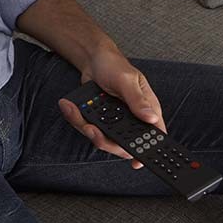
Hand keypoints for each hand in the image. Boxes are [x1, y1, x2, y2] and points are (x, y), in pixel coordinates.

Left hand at [57, 46, 165, 168]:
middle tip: (91, 129)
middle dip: (104, 139)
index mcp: (147, 110)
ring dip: (86, 128)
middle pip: (123, 144)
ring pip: (102, 138)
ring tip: (74, 111)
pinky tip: (68, 106)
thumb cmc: (115, 66)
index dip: (148, 152)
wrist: (93, 59)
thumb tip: (151, 119)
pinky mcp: (99, 119)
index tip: (136, 163)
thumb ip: (137, 100)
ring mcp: (114, 121)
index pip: (154, 136)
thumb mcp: (127, 80)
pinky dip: (76, 119)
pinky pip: (88, 127)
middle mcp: (132, 119)